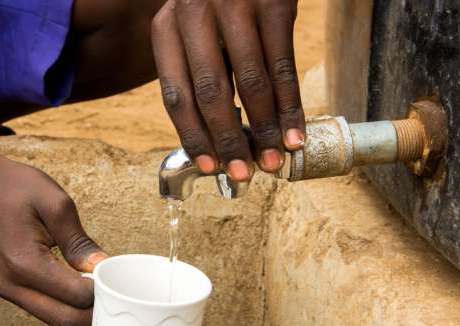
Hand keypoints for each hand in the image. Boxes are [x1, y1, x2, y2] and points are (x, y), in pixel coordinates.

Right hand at [0, 154, 107, 325]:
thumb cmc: (19, 189)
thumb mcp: (57, 205)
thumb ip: (81, 243)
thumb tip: (104, 270)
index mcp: (25, 263)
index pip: (76, 296)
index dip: (103, 292)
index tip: (118, 278)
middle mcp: (12, 285)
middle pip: (65, 321)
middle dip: (96, 314)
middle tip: (119, 296)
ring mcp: (8, 290)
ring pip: (57, 321)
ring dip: (83, 315)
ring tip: (104, 294)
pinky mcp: (11, 290)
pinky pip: (48, 310)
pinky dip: (70, 307)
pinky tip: (85, 292)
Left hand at [151, 0, 303, 179]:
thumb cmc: (218, 5)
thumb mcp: (193, 31)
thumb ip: (198, 73)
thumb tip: (218, 138)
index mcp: (166, 29)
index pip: (175, 95)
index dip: (193, 136)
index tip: (209, 168)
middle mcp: (195, 15)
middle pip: (210, 93)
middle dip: (228, 140)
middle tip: (242, 174)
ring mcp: (236, 6)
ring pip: (251, 83)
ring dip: (263, 129)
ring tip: (271, 161)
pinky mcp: (275, 2)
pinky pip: (283, 65)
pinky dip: (290, 105)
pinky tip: (293, 133)